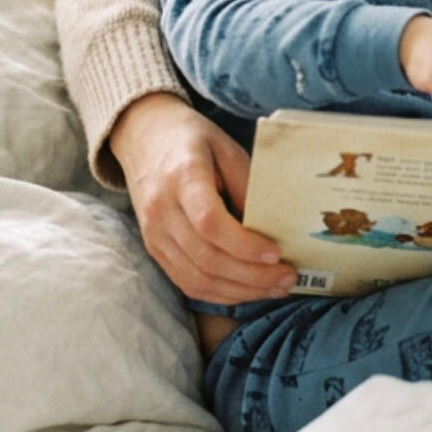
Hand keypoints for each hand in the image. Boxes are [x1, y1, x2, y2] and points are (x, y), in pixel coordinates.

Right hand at [110, 92, 297, 302]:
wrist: (143, 137)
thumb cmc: (191, 139)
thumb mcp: (226, 148)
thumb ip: (247, 185)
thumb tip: (271, 229)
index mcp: (182, 177)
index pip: (209, 222)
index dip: (244, 245)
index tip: (276, 253)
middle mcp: (162, 210)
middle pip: (206, 259)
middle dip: (252, 276)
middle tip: (288, 277)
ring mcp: (154, 234)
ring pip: (197, 279)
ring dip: (240, 291)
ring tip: (275, 288)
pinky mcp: (154, 249)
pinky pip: (186, 283)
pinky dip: (220, 293)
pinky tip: (247, 290)